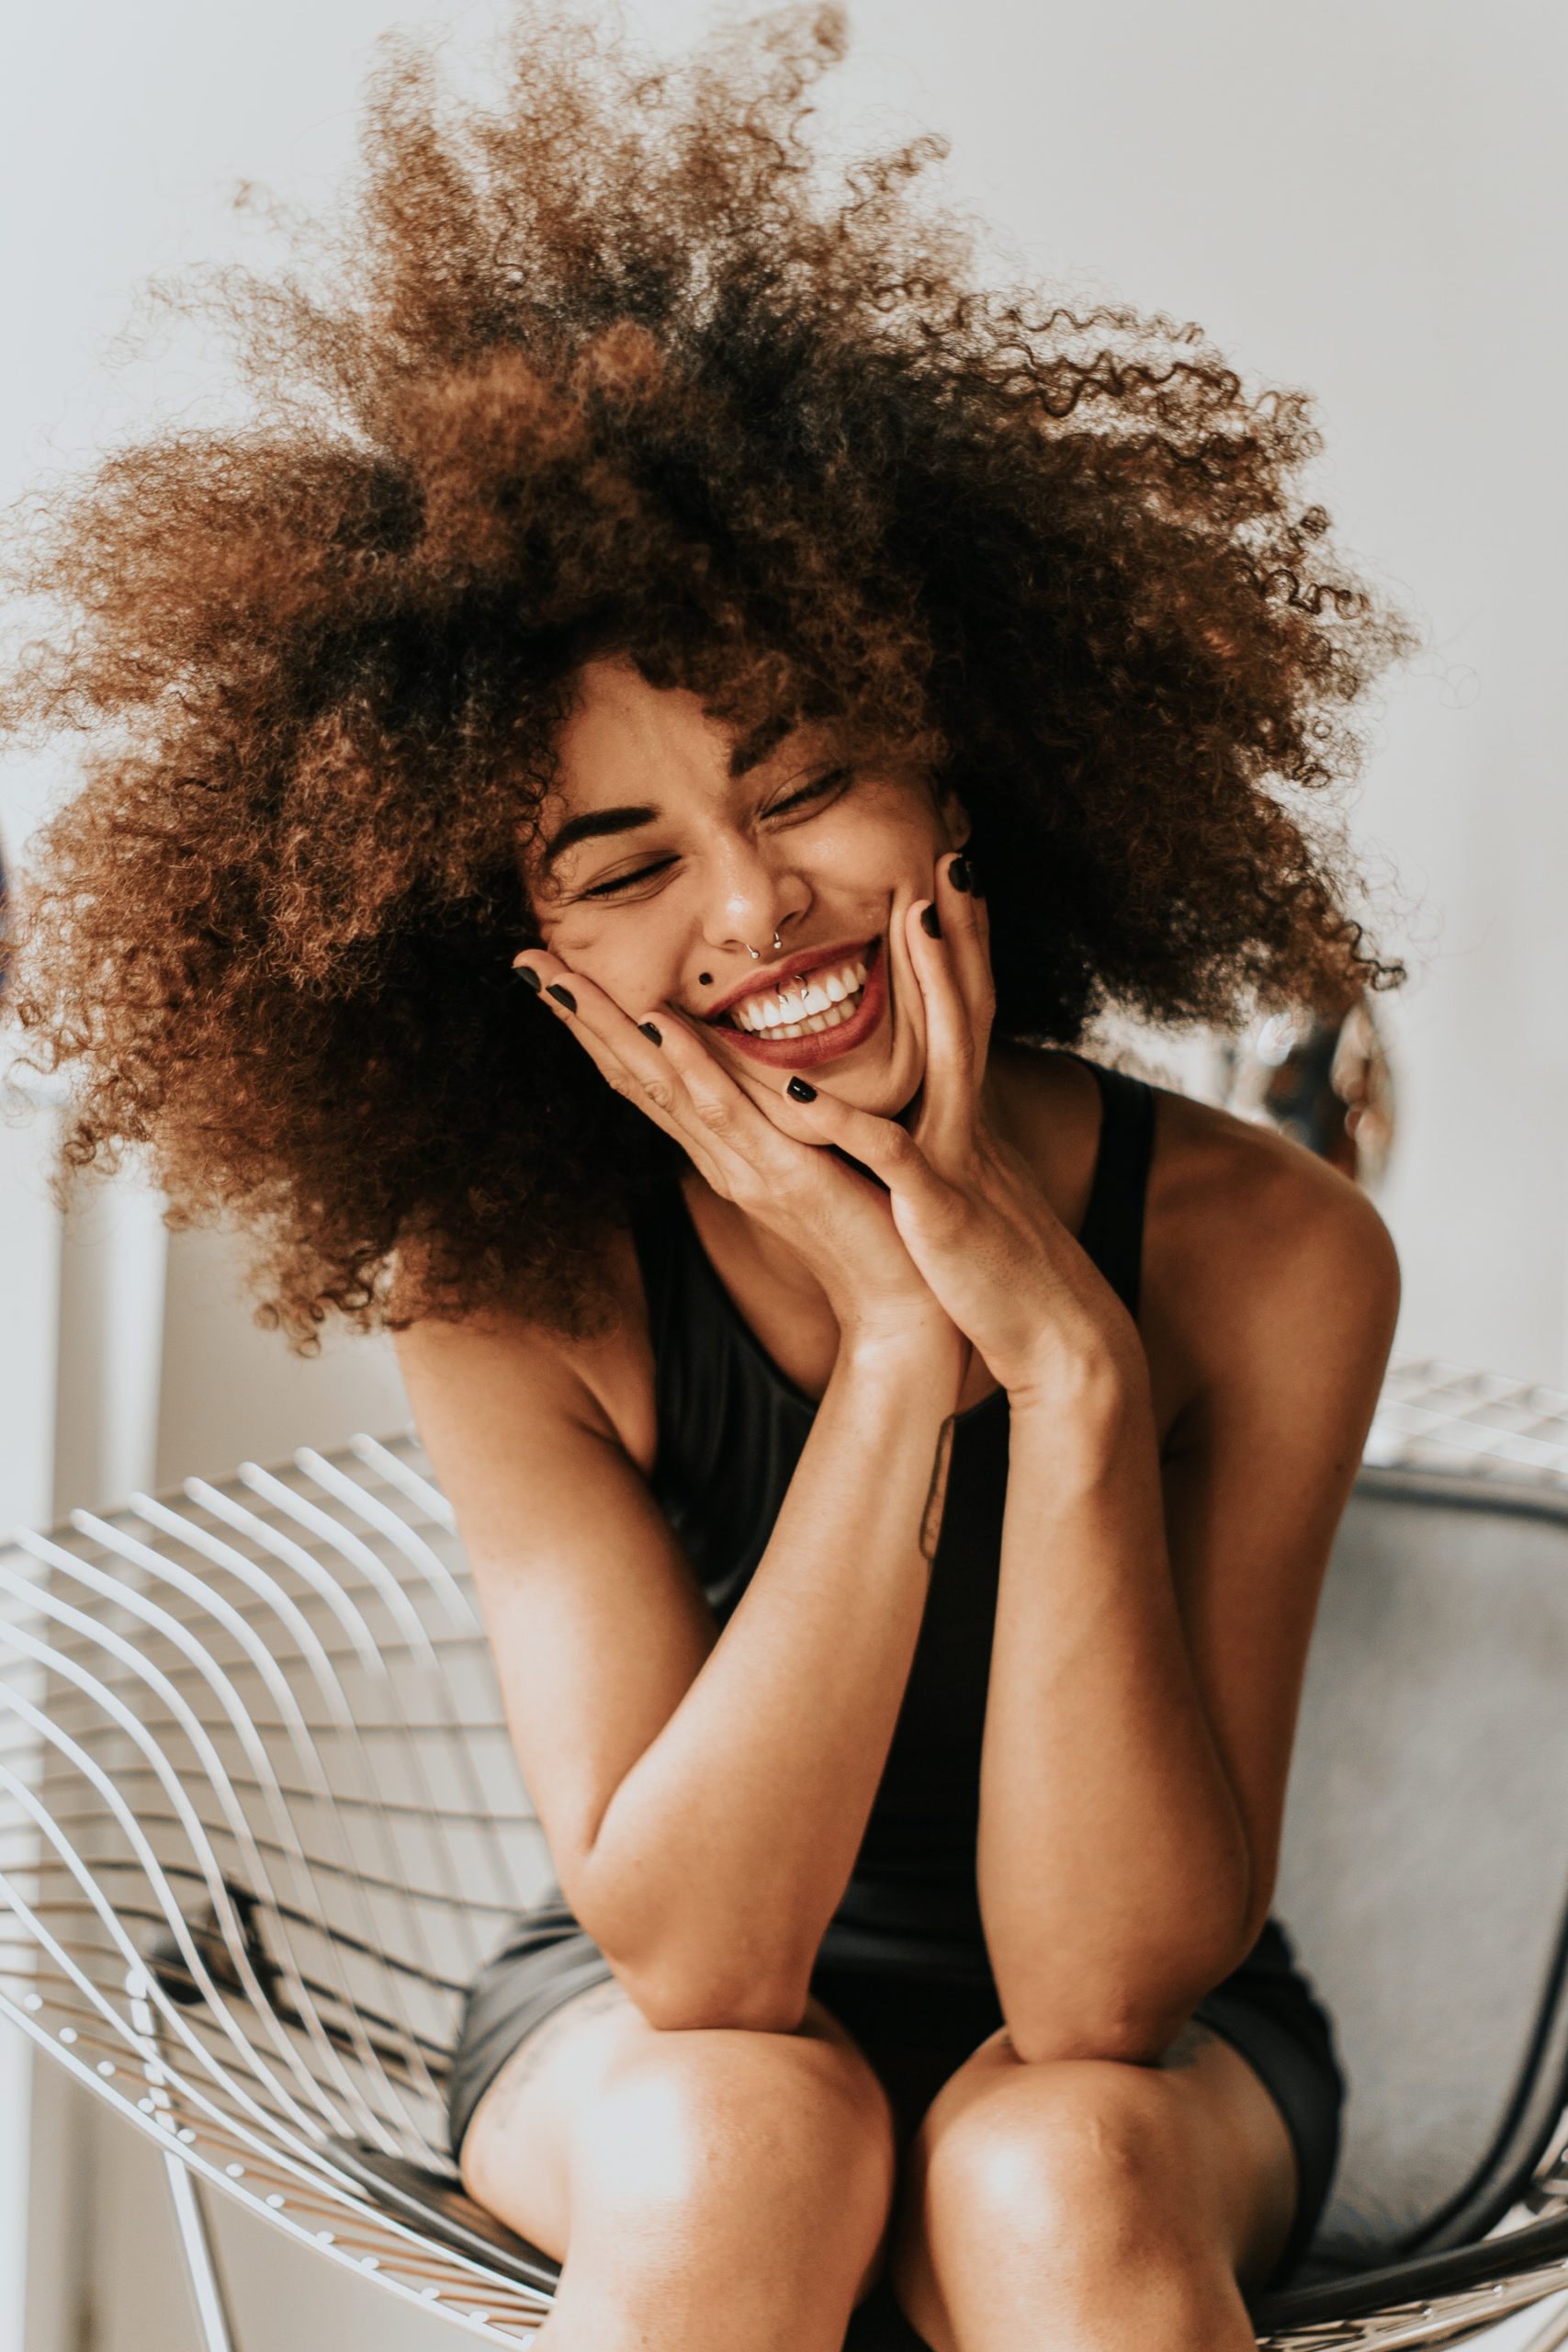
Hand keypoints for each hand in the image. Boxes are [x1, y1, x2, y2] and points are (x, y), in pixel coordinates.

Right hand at [511, 947, 967, 1374]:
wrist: (902, 1304)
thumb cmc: (868, 1226)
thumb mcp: (813, 1155)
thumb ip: (781, 1114)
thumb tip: (760, 1065)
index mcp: (723, 1148)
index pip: (646, 1076)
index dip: (598, 1025)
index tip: (555, 972)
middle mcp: (719, 1155)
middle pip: (633, 1075)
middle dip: (579, 1017)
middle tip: (525, 961)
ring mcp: (744, 1166)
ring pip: (663, 1086)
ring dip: (610, 1030)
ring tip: (562, 979)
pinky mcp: (786, 1177)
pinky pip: (730, 1114)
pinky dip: (692, 1068)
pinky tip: (661, 1027)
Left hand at [758, 853, 1143, 1412]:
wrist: (1057, 1343)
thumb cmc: (1000, 1275)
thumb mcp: (970, 1193)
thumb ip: (946, 1146)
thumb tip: (925, 1117)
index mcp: (968, 1119)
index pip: (968, 1014)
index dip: (962, 947)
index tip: (951, 879)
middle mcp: (969, 1123)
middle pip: (971, 1007)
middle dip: (960, 932)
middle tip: (952, 855)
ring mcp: (958, 1159)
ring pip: (946, 1053)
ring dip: (935, 984)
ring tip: (915, 918)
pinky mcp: (938, 1208)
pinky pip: (889, 1153)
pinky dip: (846, 1120)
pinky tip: (802, 1085)